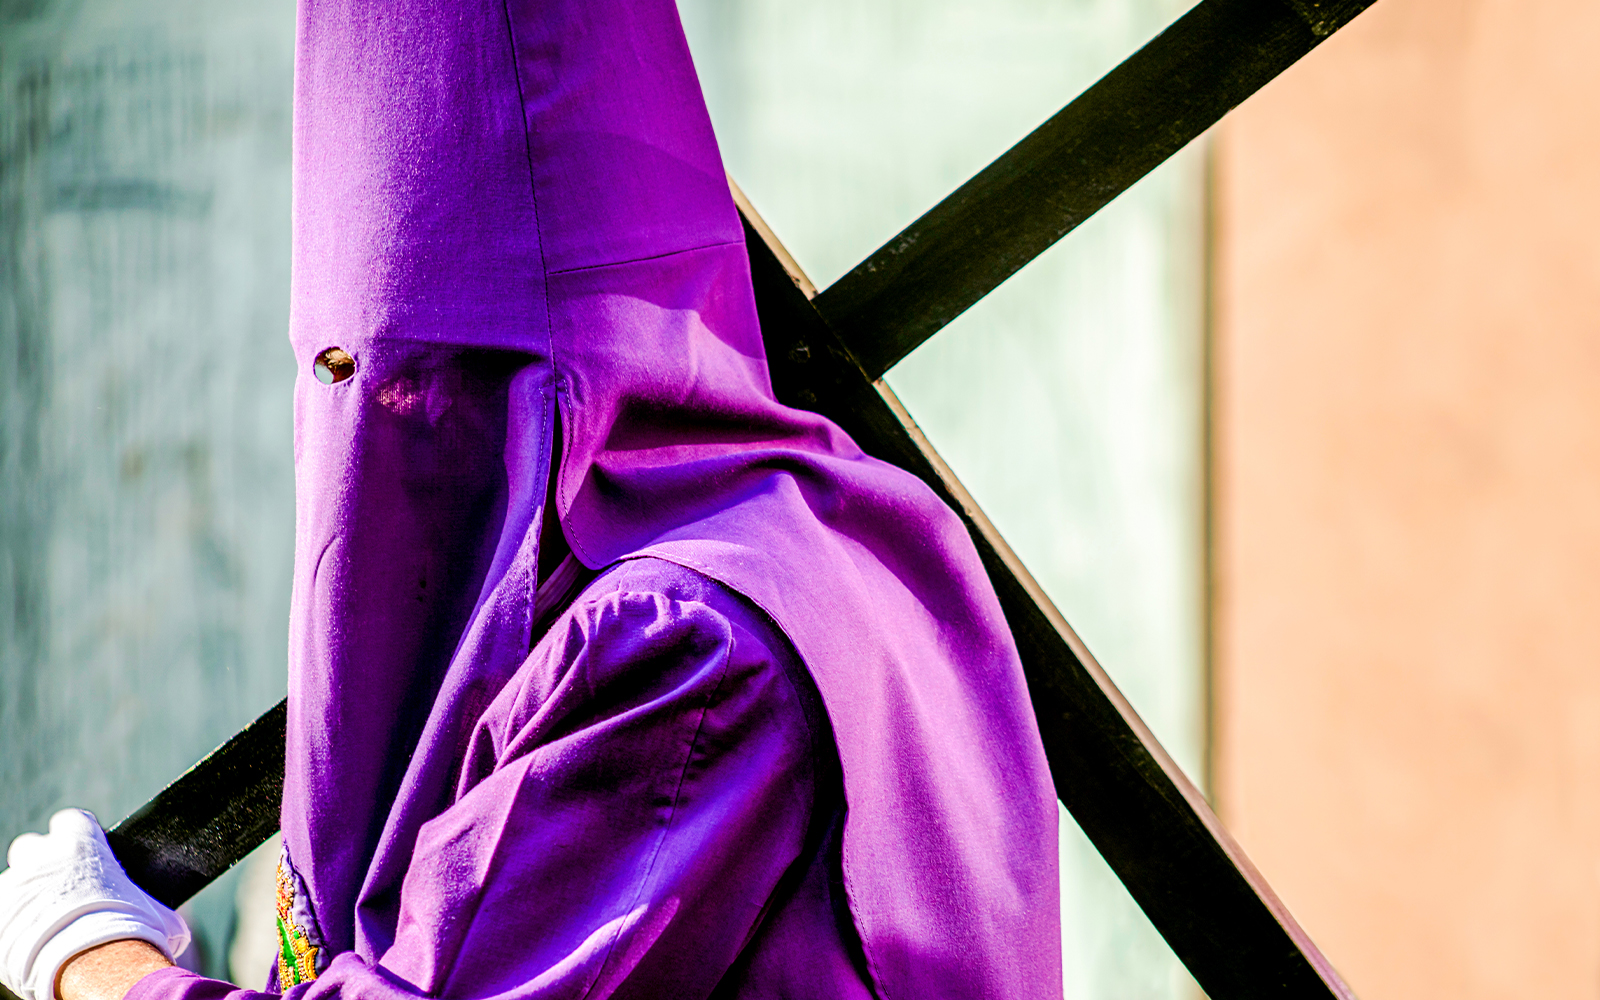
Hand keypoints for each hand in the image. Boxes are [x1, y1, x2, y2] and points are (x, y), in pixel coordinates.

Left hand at [0, 810, 187, 999]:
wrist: (93, 965)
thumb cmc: (133, 932)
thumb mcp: (156, 908)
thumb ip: (150, 900)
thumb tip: (173, 917)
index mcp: (81, 842)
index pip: (70, 820)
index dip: (76, 838)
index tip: (82, 857)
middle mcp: (42, 857)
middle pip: (31, 847)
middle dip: (41, 864)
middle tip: (58, 890)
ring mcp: (14, 887)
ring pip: (12, 884)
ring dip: (26, 898)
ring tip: (43, 924)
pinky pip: (1, 915)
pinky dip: (11, 926)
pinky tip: (29, 942)